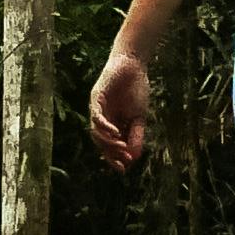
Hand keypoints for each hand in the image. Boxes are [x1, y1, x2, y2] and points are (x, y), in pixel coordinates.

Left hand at [89, 45, 150, 169]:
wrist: (134, 65)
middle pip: (101, 142)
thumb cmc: (136, 90)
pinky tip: (115, 133)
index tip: (123, 169)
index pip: (108, 147)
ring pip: (96, 132)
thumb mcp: (139, 118)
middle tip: (123, 161)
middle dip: (111, 154)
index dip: (114, 158)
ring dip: (108, 143)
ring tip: (121, 148)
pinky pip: (96, 117)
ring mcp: (97, 109)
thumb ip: (136, 136)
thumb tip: (133, 158)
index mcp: (112, 124)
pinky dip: (104, 127)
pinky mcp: (96, 98)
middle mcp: (102, 119)